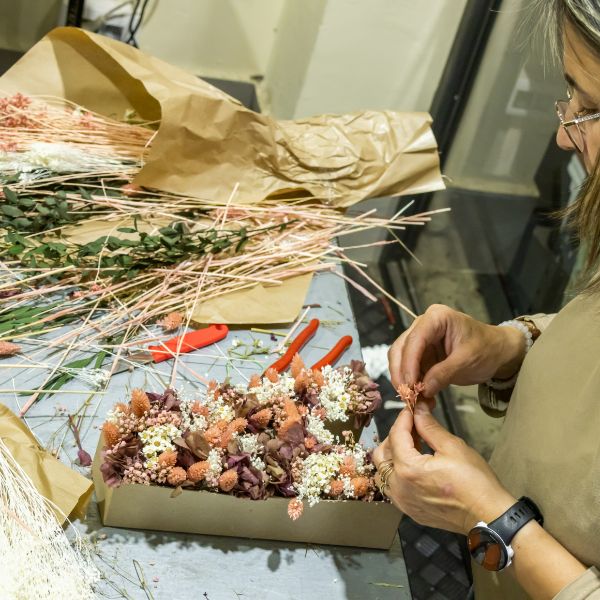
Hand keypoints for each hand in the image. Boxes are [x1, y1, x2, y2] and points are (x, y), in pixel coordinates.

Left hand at [372, 401, 515, 533]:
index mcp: (408, 469)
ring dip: (393, 456)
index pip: (396, 435)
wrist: (488, 516)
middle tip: (413, 426)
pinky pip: (393, 487)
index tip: (412, 409)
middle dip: (395, 436)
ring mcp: (403, 501)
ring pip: (383, 472)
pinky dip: (397, 473)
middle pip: (382, 454)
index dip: (404, 418)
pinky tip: (415, 465)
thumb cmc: (475, 483)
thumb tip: (419, 410)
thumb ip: (429, 427)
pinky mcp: (410, 510)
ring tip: (413, 446)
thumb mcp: (452, 447)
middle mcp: (399, 487)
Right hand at [388, 304, 524, 396]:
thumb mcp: (467, 361)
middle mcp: (423, 324)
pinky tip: (418, 396)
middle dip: (401, 372)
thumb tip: (423, 390)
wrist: (497, 351)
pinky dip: (411, 382)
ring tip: (413, 398)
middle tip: (407, 395)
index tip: (410, 385)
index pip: (415, 339)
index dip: (409, 363)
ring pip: (400, 358)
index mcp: (436, 317)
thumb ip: (444, 373)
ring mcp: (420, 338)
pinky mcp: (421, 353)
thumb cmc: (486, 349)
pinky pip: (408, 368)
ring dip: (404, 379)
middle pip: (401, 347)